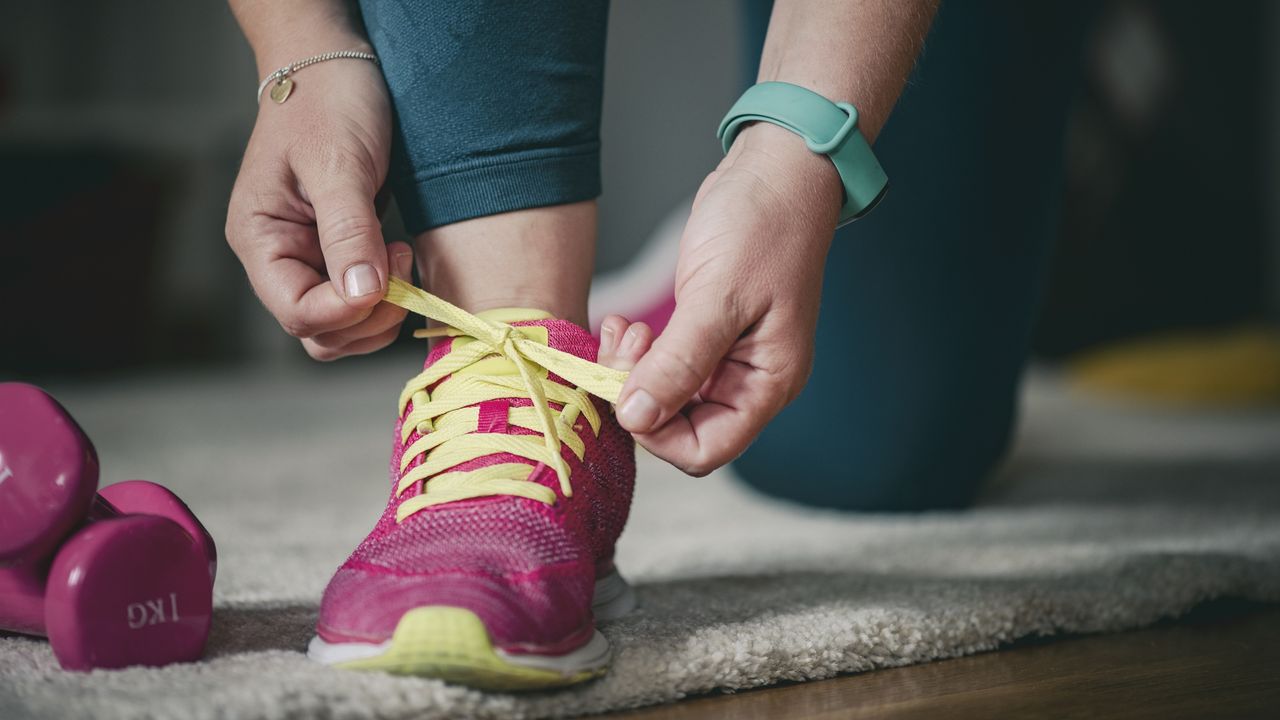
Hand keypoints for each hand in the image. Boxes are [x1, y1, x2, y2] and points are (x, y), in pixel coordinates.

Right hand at [225, 48, 412, 360]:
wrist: (336, 68)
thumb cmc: (327, 103)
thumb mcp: (338, 163)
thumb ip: (347, 231)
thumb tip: (360, 294)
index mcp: (259, 240)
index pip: (297, 312)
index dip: (346, 310)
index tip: (389, 269)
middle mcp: (279, 259)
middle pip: (318, 333)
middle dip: (368, 317)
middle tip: (401, 265)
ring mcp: (308, 261)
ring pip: (341, 329)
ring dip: (380, 314)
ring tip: (401, 258)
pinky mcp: (338, 256)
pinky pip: (359, 303)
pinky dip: (386, 298)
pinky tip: (400, 259)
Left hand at [606, 123, 842, 474]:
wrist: (776, 170)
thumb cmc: (764, 226)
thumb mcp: (718, 296)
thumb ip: (677, 363)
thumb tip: (635, 417)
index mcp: (767, 383)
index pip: (705, 449)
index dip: (657, 434)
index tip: (628, 390)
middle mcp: (748, 381)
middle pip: (678, 427)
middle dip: (639, 396)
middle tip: (623, 346)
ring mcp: (726, 358)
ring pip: (664, 397)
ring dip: (632, 371)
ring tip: (625, 328)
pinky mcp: (704, 334)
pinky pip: (661, 365)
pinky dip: (637, 352)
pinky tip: (628, 323)